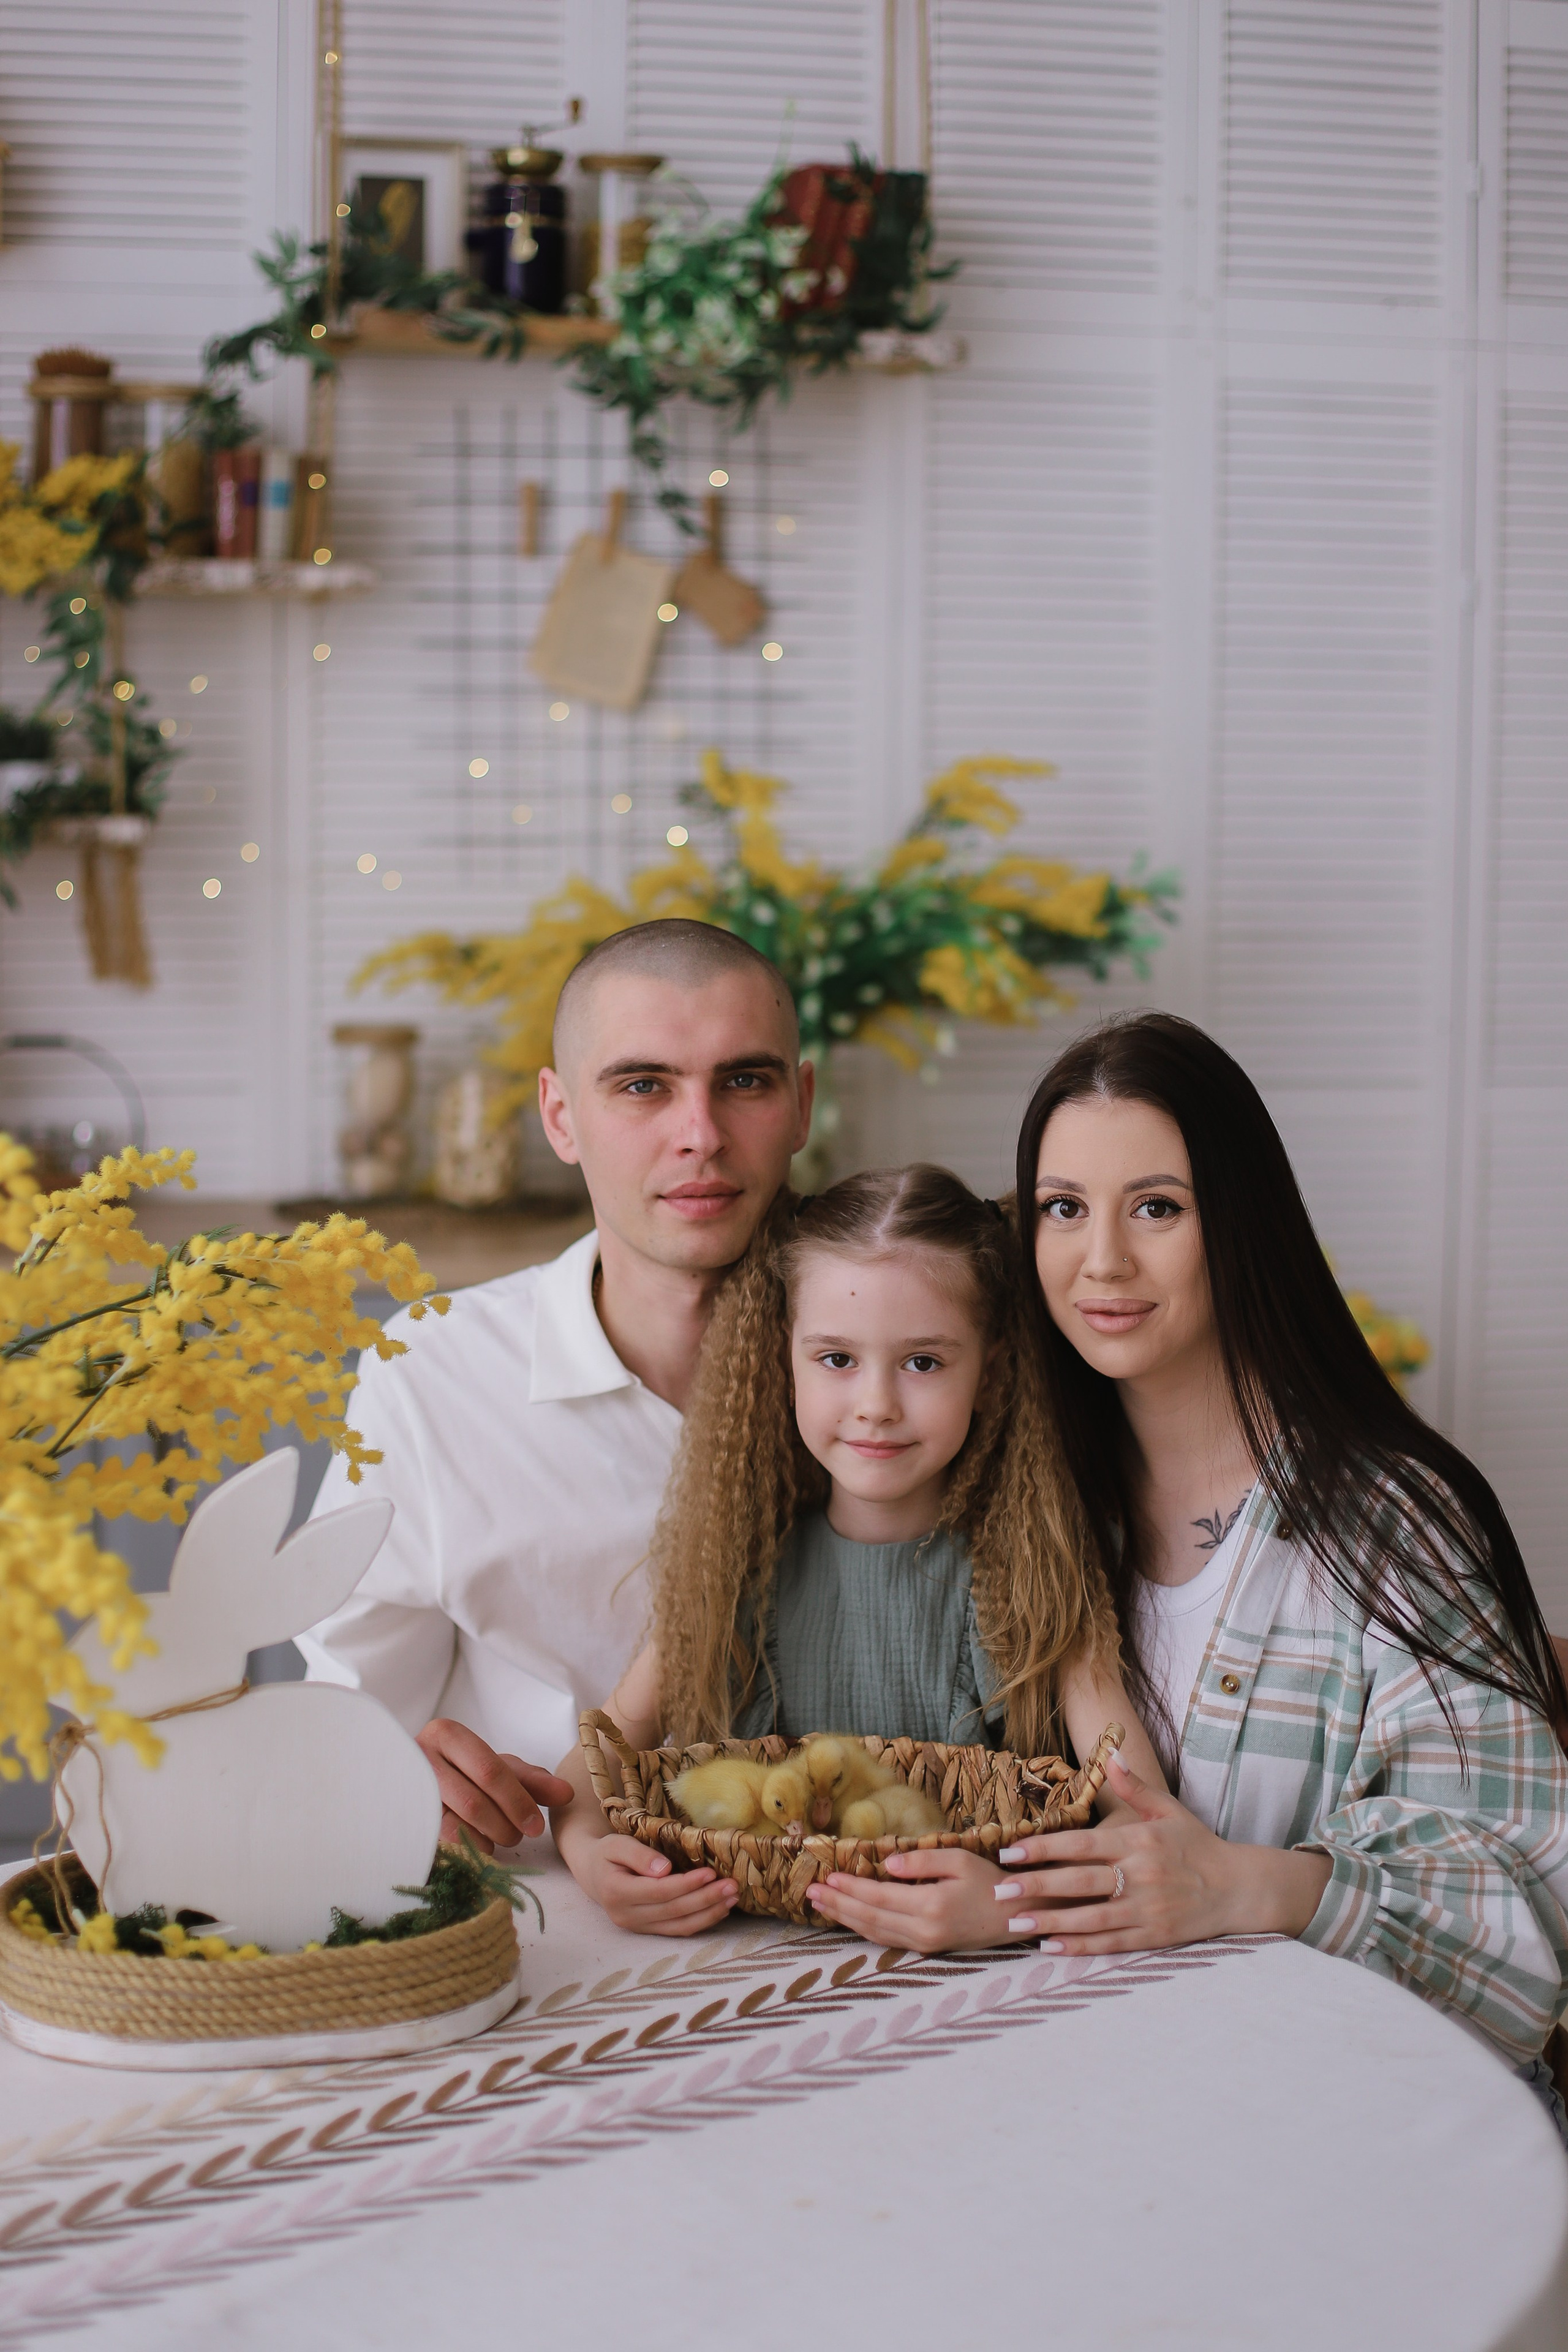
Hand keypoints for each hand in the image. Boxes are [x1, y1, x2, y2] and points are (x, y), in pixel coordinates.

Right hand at [417, 1717, 574, 1853]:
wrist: (412, 1781)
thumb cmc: (464, 1772)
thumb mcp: (498, 1768)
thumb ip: (532, 1780)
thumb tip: (567, 1794)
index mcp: (446, 1734)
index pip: (489, 1771)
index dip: (517, 1801)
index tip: (536, 1826)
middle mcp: (420, 1758)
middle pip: (472, 1801)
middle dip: (504, 1825)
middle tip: (520, 1835)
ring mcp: (406, 1792)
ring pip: (454, 1826)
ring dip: (487, 1839)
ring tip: (500, 1838)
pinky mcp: (402, 1820)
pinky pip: (439, 1844)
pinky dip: (467, 1850)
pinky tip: (479, 1846)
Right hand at [583, 1834, 738, 1936]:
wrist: (594, 1873)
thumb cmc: (607, 1854)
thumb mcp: (616, 1844)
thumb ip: (638, 1855)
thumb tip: (664, 1870)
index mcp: (616, 1893)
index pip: (658, 1892)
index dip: (686, 1885)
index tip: (710, 1873)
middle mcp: (626, 1916)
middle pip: (673, 1910)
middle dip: (705, 1899)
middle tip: (732, 1886)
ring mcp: (638, 1927)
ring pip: (679, 1925)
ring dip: (709, 1913)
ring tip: (732, 1898)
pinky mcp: (649, 1931)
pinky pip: (678, 1930)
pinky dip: (702, 1921)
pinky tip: (720, 1909)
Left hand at [806, 1848, 1034, 1952]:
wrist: (1015, 1917)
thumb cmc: (989, 1882)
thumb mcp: (959, 1860)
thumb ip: (922, 1861)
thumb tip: (888, 1864)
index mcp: (930, 1906)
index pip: (878, 1897)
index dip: (850, 1888)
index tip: (827, 1877)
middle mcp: (923, 1930)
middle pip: (869, 1918)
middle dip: (838, 1905)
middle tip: (810, 1893)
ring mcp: (924, 1943)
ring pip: (874, 1932)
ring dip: (844, 1918)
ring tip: (820, 1905)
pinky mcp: (926, 1948)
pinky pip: (886, 1939)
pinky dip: (863, 1928)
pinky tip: (849, 1918)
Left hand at [987, 1753, 1330, 1953]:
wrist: (1238, 1888)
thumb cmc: (1197, 1845)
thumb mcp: (1168, 1810)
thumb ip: (1135, 1786)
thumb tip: (1110, 1753)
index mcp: (1139, 1842)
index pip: (1082, 1845)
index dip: (1045, 1849)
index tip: (1011, 1852)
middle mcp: (1141, 1876)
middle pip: (1080, 1882)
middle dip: (1037, 1886)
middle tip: (999, 1890)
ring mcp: (1148, 1910)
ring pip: (1091, 1918)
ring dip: (1050, 1922)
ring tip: (1014, 1923)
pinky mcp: (1154, 1937)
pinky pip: (1111, 1943)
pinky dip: (1080, 1947)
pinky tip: (1050, 1947)